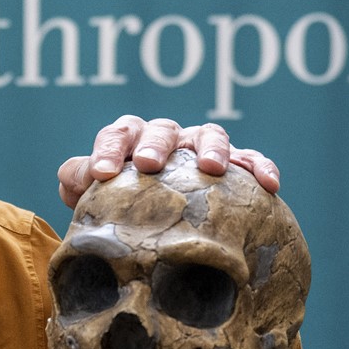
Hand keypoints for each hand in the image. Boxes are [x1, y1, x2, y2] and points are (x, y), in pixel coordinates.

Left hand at [58, 116, 280, 208]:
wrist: (157, 219)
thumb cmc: (121, 203)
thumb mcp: (94, 195)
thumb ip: (78, 182)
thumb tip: (79, 176)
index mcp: (131, 140)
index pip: (118, 134)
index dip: (109, 150)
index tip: (101, 173)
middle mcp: (167, 138)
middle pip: (163, 130)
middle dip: (156, 145)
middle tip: (148, 164)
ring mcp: (200, 148)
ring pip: (209, 135)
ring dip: (212, 148)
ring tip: (212, 168)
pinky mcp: (233, 165)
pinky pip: (250, 159)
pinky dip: (260, 167)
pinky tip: (269, 184)